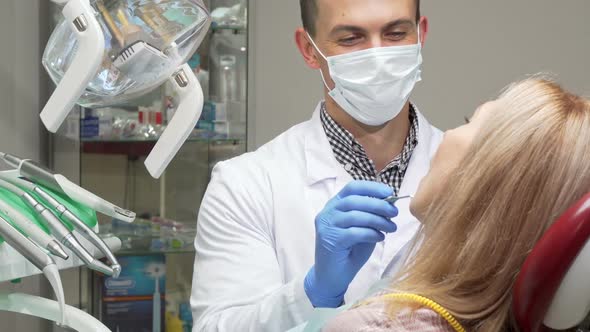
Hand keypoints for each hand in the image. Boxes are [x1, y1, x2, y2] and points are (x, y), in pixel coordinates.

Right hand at [304, 181, 397, 307]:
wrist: (331, 277)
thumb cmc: (349, 252)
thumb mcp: (363, 229)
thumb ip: (371, 216)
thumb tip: (391, 204)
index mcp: (335, 205)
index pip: (352, 188)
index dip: (372, 188)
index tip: (390, 192)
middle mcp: (328, 212)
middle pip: (354, 200)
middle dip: (378, 205)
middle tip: (394, 213)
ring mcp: (327, 226)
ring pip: (355, 215)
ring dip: (377, 220)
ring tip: (391, 227)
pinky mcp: (330, 240)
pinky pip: (354, 232)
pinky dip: (371, 233)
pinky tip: (380, 238)